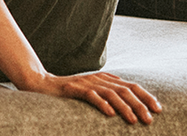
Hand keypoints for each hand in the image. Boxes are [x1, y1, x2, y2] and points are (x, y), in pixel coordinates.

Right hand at [20, 71, 160, 124]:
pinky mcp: (73, 88)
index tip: (157, 109)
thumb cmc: (69, 92)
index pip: (131, 86)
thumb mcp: (92, 91)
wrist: (40, 84)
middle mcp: (97, 78)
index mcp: (105, 79)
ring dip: (125, 108)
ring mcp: (85, 82)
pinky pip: (91, 95)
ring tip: (134, 120)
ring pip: (111, 94)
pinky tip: (110, 114)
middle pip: (125, 90)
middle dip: (140, 105)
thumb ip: (108, 93)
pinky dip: (102, 104)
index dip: (146, 97)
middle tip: (148, 119)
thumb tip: (130, 103)